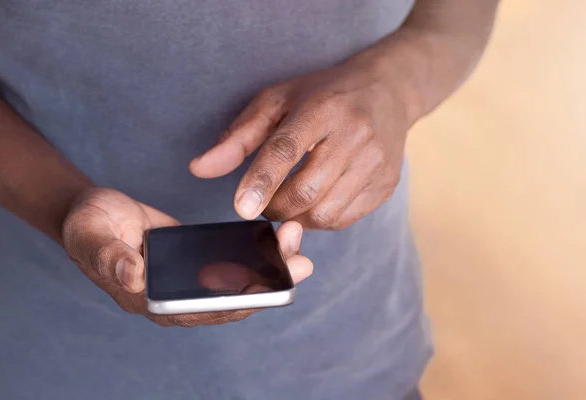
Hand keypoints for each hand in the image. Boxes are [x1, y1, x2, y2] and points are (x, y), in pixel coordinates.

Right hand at [62, 188, 312, 326]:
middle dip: (267, 283)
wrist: (94, 212)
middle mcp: (176, 296)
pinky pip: (232, 262)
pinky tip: (277, 237)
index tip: (270, 289)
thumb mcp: (91, 235)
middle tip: (300, 263)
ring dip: (268, 265)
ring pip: (237, 281)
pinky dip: (256, 252)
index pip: (202, 311)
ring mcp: (189, 279)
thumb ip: (111, 258)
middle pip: (229, 299)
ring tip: (295, 243)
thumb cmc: (89, 226)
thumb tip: (135, 278)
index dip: (236, 303)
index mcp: (151, 300)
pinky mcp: (198, 260)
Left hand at [190, 56, 415, 228]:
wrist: (387, 93)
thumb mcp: (276, 101)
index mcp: (322, 108)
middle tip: (262, 201)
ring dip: (296, 218)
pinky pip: (343, 220)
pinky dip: (319, 219)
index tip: (240, 208)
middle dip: (274, 207)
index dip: (261, 181)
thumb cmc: (323, 95)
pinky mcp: (385, 185)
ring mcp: (375, 163)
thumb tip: (198, 169)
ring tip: (288, 200)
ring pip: (325, 213)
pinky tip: (314, 201)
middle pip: (306, 191)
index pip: (287, 149)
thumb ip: (237, 137)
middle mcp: (355, 135)